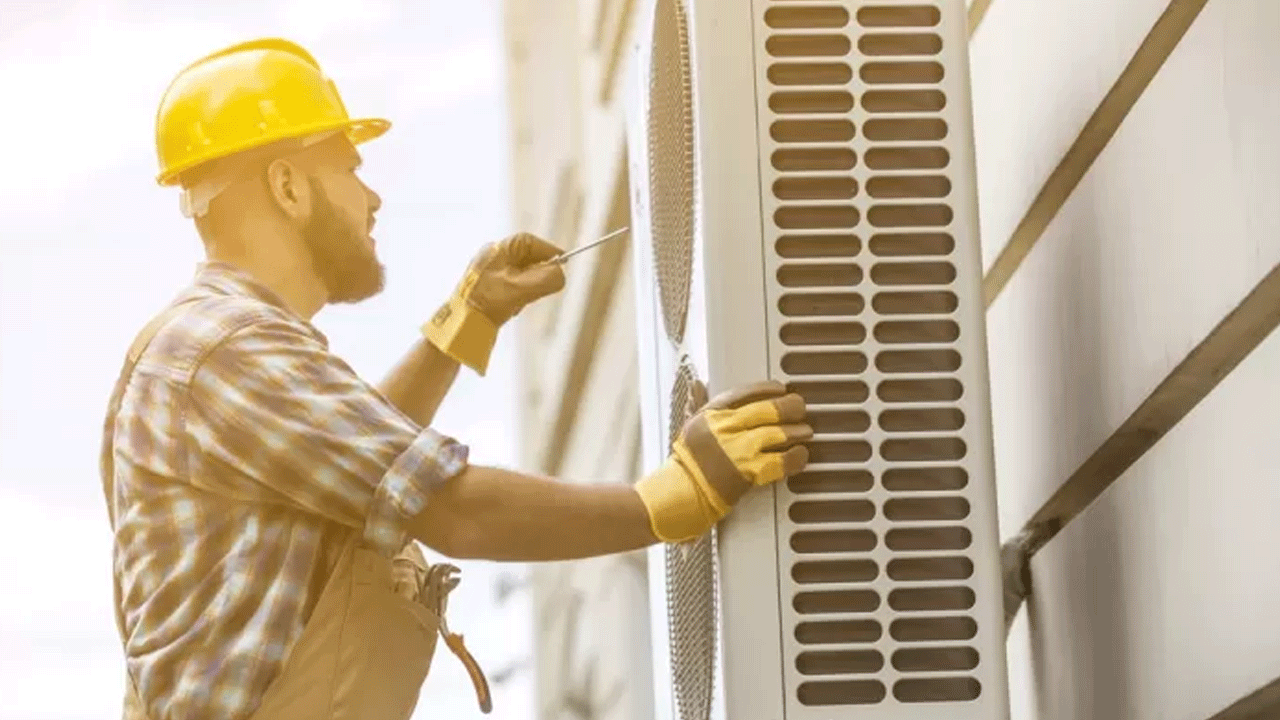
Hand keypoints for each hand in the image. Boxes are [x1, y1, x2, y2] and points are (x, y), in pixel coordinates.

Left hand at [461, 233, 566, 324]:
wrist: (461, 325)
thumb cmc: (487, 301)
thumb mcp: (521, 289)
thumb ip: (545, 279)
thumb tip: (560, 275)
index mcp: (497, 250)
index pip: (529, 242)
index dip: (548, 250)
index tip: (564, 261)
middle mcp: (492, 258)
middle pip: (527, 259)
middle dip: (537, 274)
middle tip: (542, 288)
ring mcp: (489, 273)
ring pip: (522, 275)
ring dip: (528, 288)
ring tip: (521, 302)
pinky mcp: (489, 289)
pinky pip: (513, 288)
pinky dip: (518, 297)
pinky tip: (511, 308)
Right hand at [634, 380, 811, 542]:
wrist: (680, 493)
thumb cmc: (686, 463)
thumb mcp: (691, 426)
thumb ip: (700, 403)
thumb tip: (698, 383)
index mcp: (711, 413)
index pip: (744, 392)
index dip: (767, 389)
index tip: (781, 388)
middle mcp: (725, 428)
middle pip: (766, 410)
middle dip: (789, 407)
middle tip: (799, 408)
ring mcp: (737, 450)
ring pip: (776, 434)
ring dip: (796, 432)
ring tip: (806, 431)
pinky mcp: (747, 473)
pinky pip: (779, 462)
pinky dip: (794, 458)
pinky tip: (801, 454)